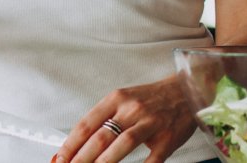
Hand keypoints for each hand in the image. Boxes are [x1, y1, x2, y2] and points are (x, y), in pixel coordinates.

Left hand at [54, 75, 196, 162]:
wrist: (187, 91)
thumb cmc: (152, 98)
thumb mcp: (124, 99)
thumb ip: (104, 118)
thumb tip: (79, 142)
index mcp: (116, 99)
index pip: (87, 124)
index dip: (71, 144)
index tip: (59, 158)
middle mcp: (131, 109)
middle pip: (101, 136)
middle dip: (81, 158)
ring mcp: (150, 123)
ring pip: (122, 144)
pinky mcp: (167, 138)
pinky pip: (151, 159)